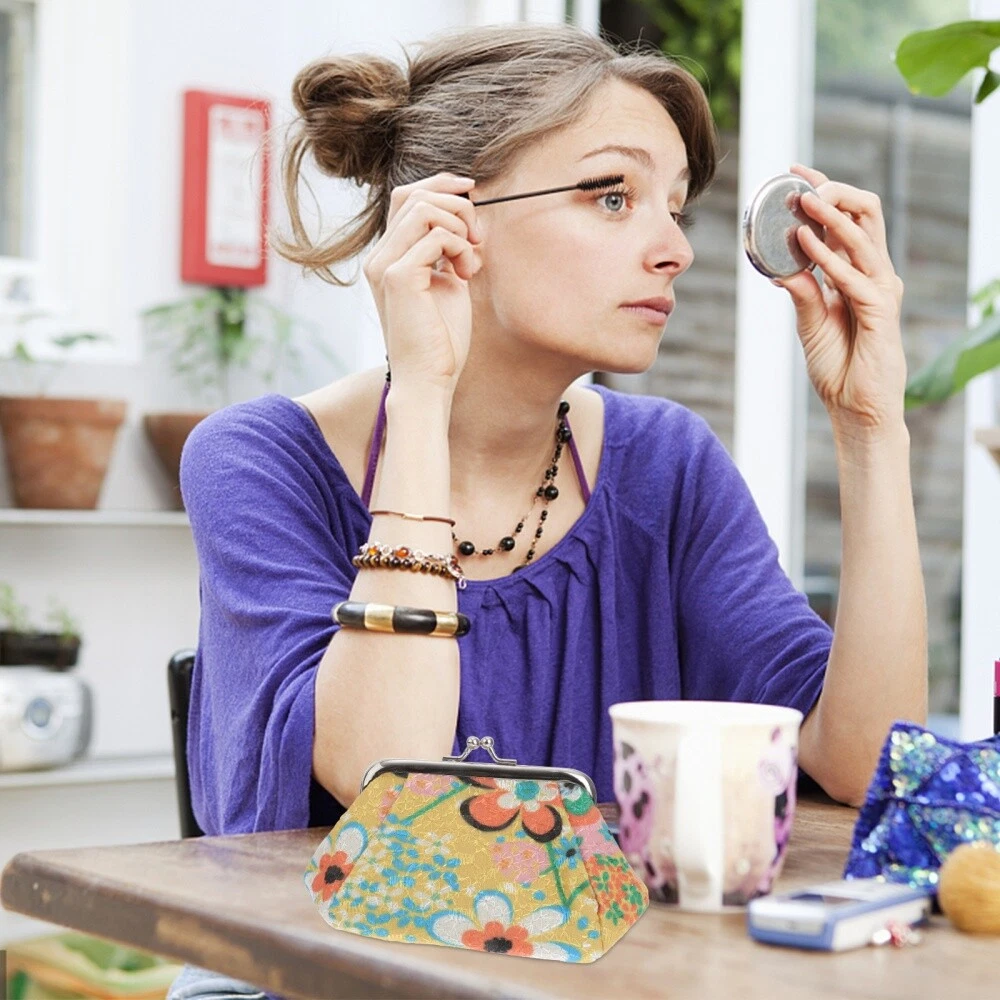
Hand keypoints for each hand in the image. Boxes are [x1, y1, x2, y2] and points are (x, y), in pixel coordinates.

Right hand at [362, 172, 481, 393]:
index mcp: (388, 257)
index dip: (441, 184)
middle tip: (478, 240)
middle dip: (457, 206)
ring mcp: (385, 265)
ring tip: (470, 259)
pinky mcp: (398, 277)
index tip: (472, 192)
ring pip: (424, 207)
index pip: (407, 197)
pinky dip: (459, 246)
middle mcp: (379, 257)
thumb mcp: (447, 283)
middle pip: (414, 194)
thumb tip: (465, 219)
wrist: (429, 380)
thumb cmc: (441, 340)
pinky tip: (465, 272)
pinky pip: (435, 234)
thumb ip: (447, 250)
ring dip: (460, 224)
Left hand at [772, 164, 906, 432]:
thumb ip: (802, 293)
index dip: (825, 192)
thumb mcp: (811, 323)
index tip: (794, 173)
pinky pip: (854, 279)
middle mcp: (875, 275)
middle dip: (835, 194)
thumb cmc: (838, 367)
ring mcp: (881, 292)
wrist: (856, 408)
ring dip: (831, 219)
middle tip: (802, 185)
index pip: (847, 219)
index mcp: (859, 273)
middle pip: (865, 216)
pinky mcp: (880, 313)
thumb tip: (780, 269)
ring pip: (863, 239)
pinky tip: (805, 246)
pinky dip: (829, 260)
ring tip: (804, 202)